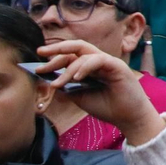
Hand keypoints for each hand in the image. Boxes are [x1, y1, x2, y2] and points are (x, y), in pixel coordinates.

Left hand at [36, 40, 165, 144]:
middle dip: (57, 50)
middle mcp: (98, 61)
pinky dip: (85, 67)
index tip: (37, 65)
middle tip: (40, 55)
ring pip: (84, 55)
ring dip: (67, 69)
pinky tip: (76, 79)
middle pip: (76, 47)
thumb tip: (48, 82)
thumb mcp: (79, 97)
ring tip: (57, 84)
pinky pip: (98, 60)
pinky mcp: (117, 66)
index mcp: (90, 67)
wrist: (128, 117)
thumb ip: (66, 88)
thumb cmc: (107, 107)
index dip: (53, 58)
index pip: (70, 56)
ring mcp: (108, 62)